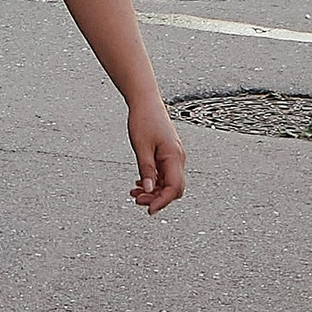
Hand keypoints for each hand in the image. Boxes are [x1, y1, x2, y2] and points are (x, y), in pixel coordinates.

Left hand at [128, 91, 186, 212]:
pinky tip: (140, 182)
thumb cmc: (144, 119)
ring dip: (153, 191)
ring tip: (134, 192)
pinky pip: (163, 174)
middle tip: (137, 200)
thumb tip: (149, 191)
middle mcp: (177, 158)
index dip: (162, 202)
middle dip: (157, 198)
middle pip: (173, 188)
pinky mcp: (167, 154)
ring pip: (167, 183)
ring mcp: (173, 156)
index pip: (174, 188)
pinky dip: (153, 181)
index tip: (149, 210)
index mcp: (174, 157)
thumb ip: (147, 170)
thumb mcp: (141, 147)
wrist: (145, 101)